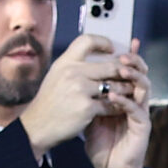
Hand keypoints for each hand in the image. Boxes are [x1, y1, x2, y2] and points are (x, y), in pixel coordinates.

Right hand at [18, 36, 147, 167]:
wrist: (37, 127)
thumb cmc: (49, 104)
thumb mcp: (56, 77)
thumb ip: (74, 67)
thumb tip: (97, 61)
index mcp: (65, 62)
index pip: (88, 41)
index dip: (103, 42)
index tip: (112, 48)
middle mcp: (72, 72)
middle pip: (109, 65)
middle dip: (123, 71)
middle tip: (130, 74)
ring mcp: (80, 89)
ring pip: (113, 85)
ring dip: (124, 89)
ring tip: (129, 91)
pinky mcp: (87, 107)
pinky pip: (110, 104)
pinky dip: (117, 106)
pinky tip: (120, 108)